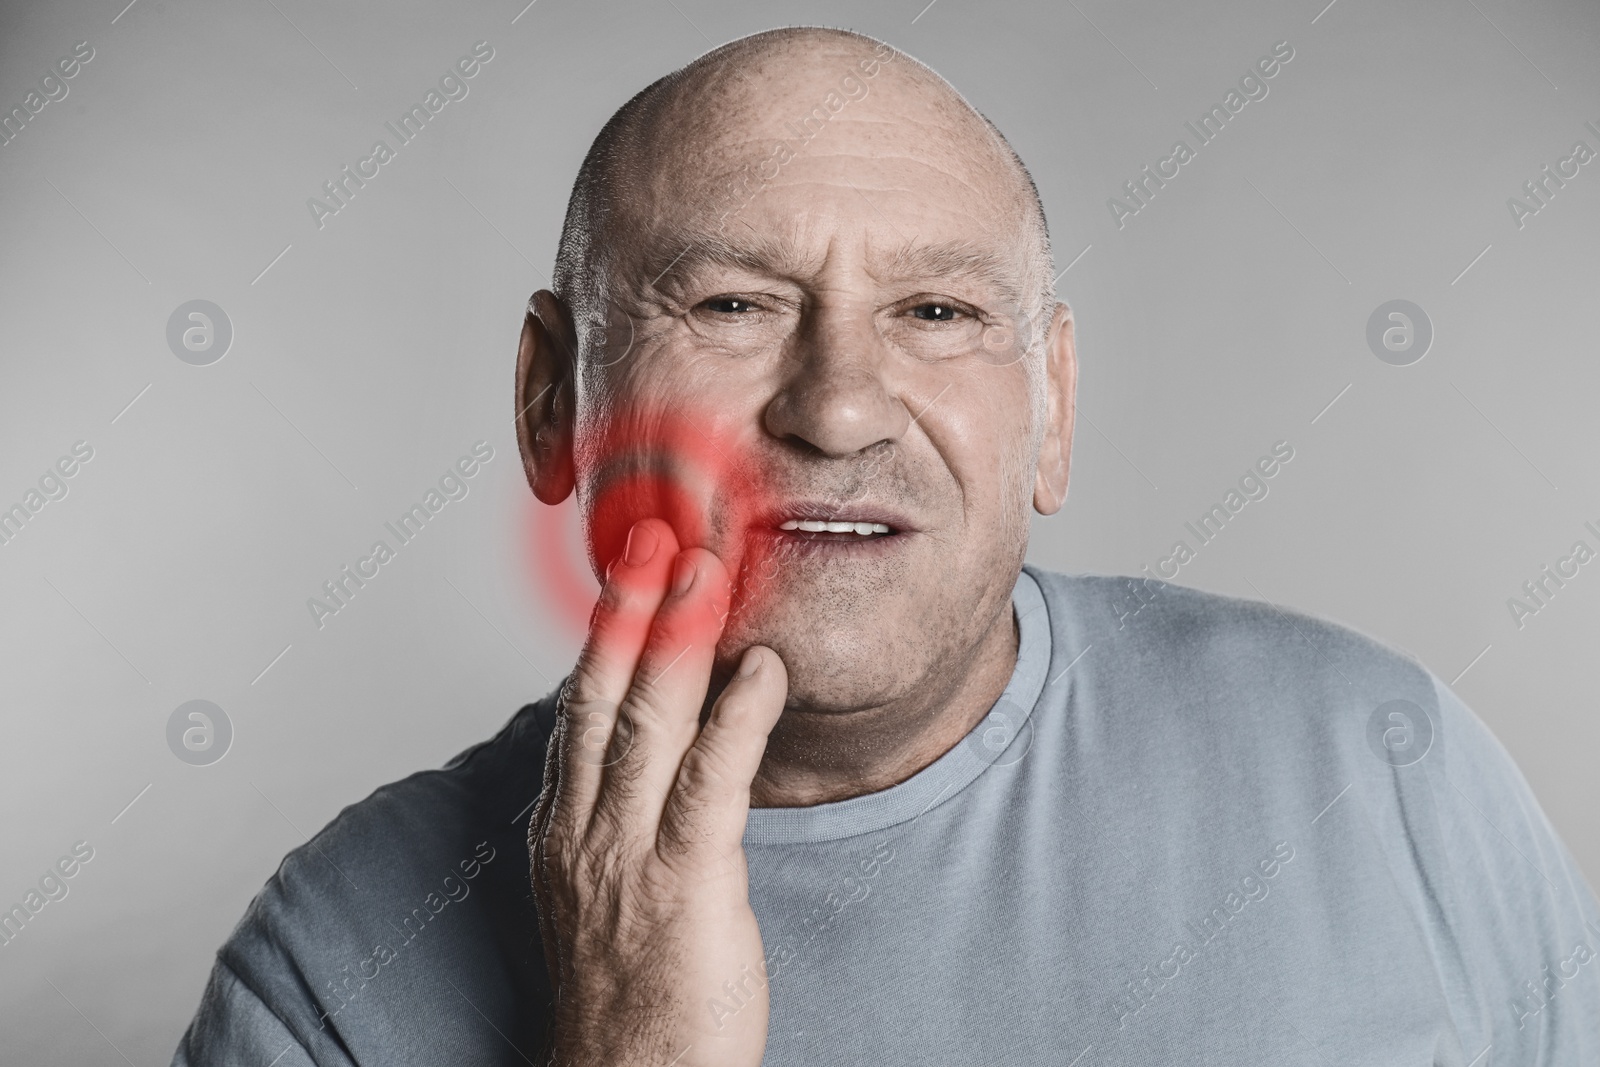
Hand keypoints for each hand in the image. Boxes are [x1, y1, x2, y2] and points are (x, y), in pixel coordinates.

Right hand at [529, 517, 787, 1066]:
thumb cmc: (630, 992)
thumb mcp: (604, 890)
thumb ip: (621, 815)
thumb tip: (659, 749)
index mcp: (565, 828)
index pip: (581, 709)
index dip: (605, 634)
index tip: (629, 571)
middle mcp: (585, 830)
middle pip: (601, 696)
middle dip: (628, 608)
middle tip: (655, 533)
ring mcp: (628, 856)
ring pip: (647, 722)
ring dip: (677, 637)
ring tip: (703, 566)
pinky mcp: (686, 883)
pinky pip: (712, 781)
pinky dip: (737, 716)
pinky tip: (762, 667)